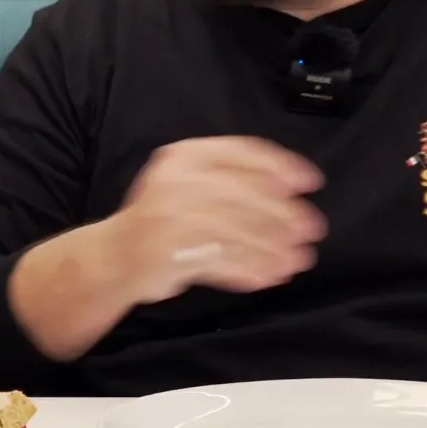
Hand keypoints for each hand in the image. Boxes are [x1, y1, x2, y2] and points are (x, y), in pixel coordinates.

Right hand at [102, 137, 325, 306]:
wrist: (114, 257)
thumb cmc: (162, 218)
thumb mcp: (189, 182)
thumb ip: (231, 178)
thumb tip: (291, 190)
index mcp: (183, 156)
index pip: (241, 151)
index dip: (281, 165)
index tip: (309, 182)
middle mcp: (174, 181)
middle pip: (243, 193)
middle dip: (283, 213)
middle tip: (312, 229)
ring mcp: (167, 217)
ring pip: (235, 231)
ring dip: (271, 248)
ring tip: (297, 260)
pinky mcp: (167, 252)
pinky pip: (219, 261)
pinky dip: (248, 270)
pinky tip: (269, 276)